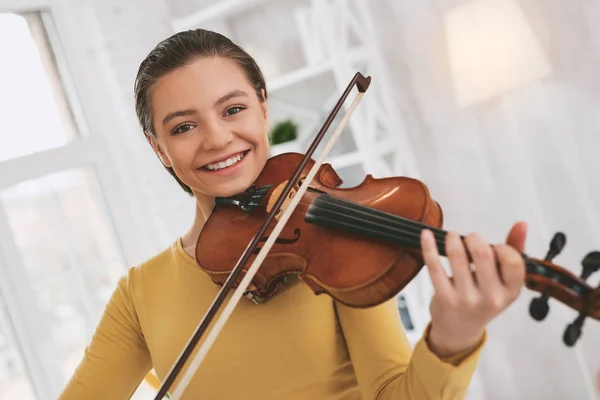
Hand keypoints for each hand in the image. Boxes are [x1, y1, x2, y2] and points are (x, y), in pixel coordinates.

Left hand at [421, 222, 527, 357]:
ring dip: (453, 239)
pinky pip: (434, 266)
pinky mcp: (444, 298)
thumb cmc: (484, 298)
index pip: (513, 261)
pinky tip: (426, 235)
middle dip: (473, 238)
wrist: (460, 330)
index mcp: (511, 291)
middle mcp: (491, 297)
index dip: (502, 247)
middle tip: (469, 238)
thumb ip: (515, 251)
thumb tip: (522, 224)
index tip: (493, 246)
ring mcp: (466, 299)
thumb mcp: (504, 282)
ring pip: (458, 257)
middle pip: (483, 253)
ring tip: (451, 237)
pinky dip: (429, 247)